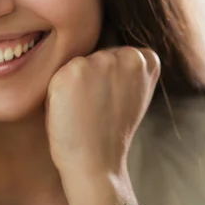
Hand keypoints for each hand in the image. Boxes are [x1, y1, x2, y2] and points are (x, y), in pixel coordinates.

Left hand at [45, 46, 160, 177]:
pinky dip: (57, 91)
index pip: (116, 54)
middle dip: (92, 77)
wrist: (95, 163)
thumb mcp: (133, 92)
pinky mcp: (73, 70)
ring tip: (83, 108)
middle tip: (96, 108)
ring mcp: (99, 61)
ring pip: (77, 63)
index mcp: (146, 58)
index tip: (114, 103)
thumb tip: (107, 41)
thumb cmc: (109, 131)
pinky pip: (58, 73)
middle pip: (96, 55)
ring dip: (74, 82)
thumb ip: (126, 69)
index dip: (109, 81)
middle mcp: (126, 54)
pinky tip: (70, 109)